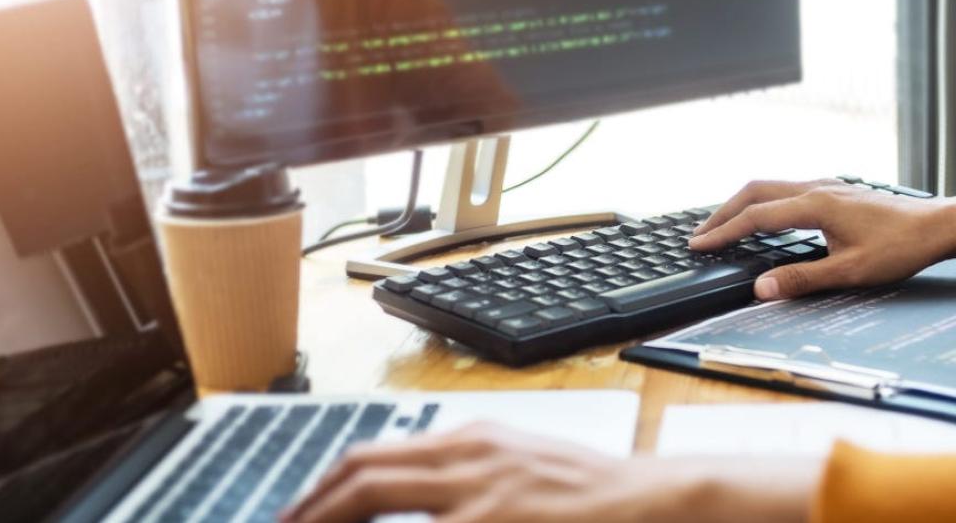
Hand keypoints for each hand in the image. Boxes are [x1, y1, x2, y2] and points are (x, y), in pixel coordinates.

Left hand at [283, 423, 821, 522]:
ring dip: (331, 513)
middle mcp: (469, 455)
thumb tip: (410, 498)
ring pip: (377, 491)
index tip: (300, 513)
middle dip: (311, 505)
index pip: (375, 455)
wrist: (656, 502)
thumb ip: (465, 479)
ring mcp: (481, 490)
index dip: (325, 487)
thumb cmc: (591, 496)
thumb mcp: (520, 469)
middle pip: (362, 470)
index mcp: (471, 441)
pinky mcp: (496, 518)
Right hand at [690, 179, 955, 298]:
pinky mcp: (836, 191)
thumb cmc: (900, 247)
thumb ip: (801, 279)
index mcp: (815, 205)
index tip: (700, 246)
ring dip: (743, 204)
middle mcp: (817, 188)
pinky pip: (787, 190)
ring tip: (724, 226)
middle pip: (755, 190)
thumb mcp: (850, 272)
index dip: (724, 232)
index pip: (756, 216)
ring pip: (771, 186)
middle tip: (701, 235)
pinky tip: (765, 219)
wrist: (939, 225)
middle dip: (724, 212)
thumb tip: (760, 288)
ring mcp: (827, 186)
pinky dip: (764, 202)